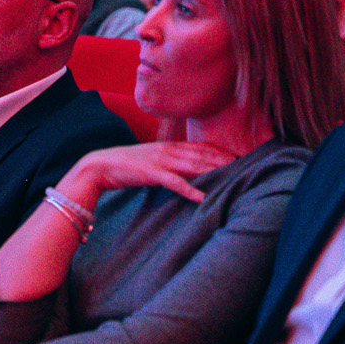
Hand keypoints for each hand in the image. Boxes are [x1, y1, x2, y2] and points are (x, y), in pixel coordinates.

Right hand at [62, 141, 238, 206]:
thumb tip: (185, 170)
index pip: (200, 146)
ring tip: (232, 176)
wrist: (99, 165)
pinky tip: (203, 197)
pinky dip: (190, 189)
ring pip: (193, 165)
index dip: (220, 151)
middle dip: (224, 159)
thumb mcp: (150, 159)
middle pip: (202, 154)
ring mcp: (160, 161)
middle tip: (245, 165)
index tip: (238, 156)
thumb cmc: (125, 165)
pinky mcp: (151, 173)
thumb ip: (168, 162)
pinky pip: (175, 182)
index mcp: (168, 146)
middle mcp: (167, 150)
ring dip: (214, 171)